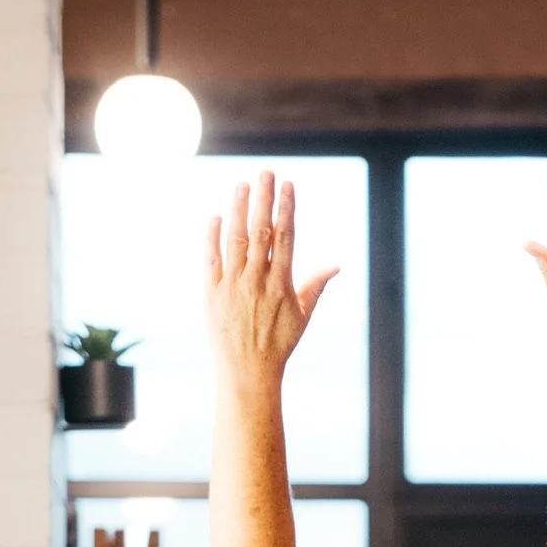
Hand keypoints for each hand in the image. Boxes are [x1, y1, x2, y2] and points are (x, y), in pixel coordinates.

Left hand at [205, 170, 336, 384]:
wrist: (248, 373)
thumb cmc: (278, 345)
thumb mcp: (302, 317)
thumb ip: (315, 286)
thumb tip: (336, 266)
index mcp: (282, 284)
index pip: (285, 237)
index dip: (287, 208)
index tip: (288, 185)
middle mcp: (257, 281)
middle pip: (261, 231)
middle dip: (264, 199)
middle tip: (265, 172)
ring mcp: (233, 286)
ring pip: (236, 240)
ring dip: (238, 210)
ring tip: (242, 185)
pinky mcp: (211, 293)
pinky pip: (211, 259)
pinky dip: (212, 237)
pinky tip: (216, 217)